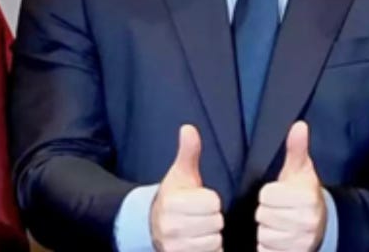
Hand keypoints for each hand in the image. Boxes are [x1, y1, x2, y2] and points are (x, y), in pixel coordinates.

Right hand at [150, 125, 223, 251]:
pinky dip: (209, 249)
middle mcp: (170, 227)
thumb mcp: (181, 174)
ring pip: (213, 241)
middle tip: (201, 216)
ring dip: (211, 236)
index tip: (201, 201)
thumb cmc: (175, 197)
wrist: (153, 225)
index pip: (213, 203)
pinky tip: (200, 242)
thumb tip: (188, 128)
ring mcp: (173, 246)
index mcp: (172, 203)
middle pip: (215, 223)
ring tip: (200, 229)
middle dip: (213, 219)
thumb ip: (188, 151)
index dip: (211, 201)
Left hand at [256, 121, 326, 251]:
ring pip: (265, 236)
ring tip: (280, 225)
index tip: (279, 194)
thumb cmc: (305, 193)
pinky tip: (278, 239)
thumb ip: (297, 148)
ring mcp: (302, 241)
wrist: (323, 224)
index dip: (269, 194)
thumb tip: (299, 125)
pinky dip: (269, 247)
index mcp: (306, 197)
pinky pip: (268, 251)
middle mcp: (307, 221)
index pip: (267, 196)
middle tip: (279, 211)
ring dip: (267, 232)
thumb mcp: (301, 171)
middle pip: (264, 216)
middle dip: (267, 213)